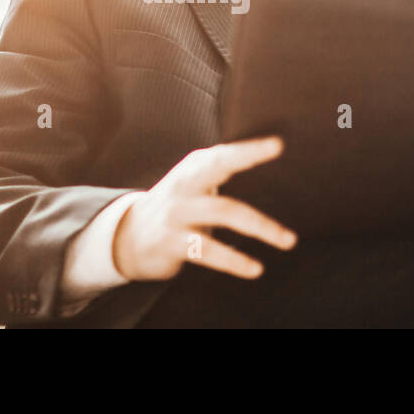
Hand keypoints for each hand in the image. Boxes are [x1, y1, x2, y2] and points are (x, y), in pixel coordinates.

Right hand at [112, 136, 297, 281]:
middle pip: (219, 171)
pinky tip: (254, 268)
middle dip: (254, 179)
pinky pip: (208, 251)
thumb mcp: (191, 182)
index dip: (249, 149)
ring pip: (223, 212)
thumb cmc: (174, 206)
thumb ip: (218, 170)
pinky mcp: (171, 242)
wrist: (126, 236)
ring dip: (260, 226)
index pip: (222, 153)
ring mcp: (176, 213)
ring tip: (287, 240)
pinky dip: (234, 260)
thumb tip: (262, 157)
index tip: (277, 144)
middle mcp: (183, 185)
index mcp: (192, 168)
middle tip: (278, 173)